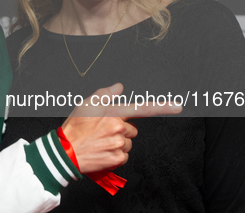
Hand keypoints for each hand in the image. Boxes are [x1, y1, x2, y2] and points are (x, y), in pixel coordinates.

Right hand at [61, 83, 181, 172]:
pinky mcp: (117, 158)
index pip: (142, 108)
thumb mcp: (86, 104)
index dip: (162, 107)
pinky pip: (124, 156)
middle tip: (102, 132)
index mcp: (113, 112)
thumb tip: (120, 87)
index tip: (178, 106)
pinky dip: (115, 155)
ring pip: (127, 143)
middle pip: (131, 129)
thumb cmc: (75, 127)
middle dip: (121, 130)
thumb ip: (105, 93)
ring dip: (118, 143)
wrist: (66, 152)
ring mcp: (118, 144)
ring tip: (101, 142)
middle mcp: (118, 128)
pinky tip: (103, 151)